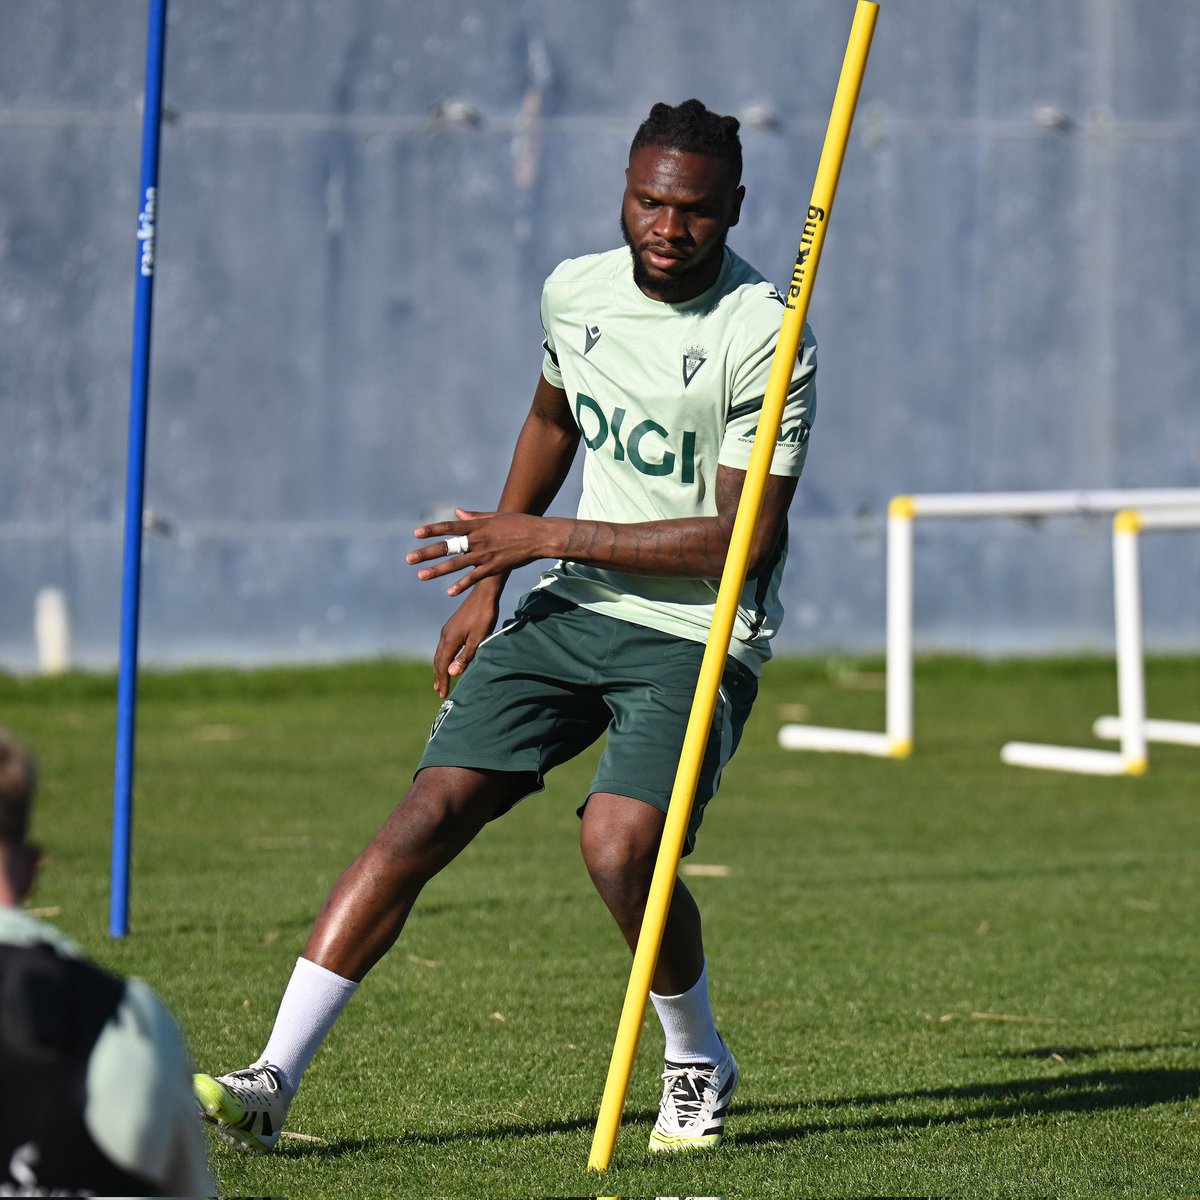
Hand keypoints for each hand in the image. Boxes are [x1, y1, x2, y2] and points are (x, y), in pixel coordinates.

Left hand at [406, 508, 558, 596]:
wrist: (538, 536)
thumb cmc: (518, 523)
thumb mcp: (495, 516)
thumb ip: (474, 516)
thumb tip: (457, 512)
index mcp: (477, 526)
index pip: (449, 527)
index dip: (432, 530)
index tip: (416, 533)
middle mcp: (478, 540)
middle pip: (447, 547)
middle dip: (426, 553)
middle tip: (408, 558)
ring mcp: (485, 555)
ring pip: (456, 564)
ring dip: (437, 570)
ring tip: (420, 575)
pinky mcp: (494, 567)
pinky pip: (474, 578)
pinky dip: (461, 585)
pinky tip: (449, 592)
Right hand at [430, 584, 501, 696]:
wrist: (483, 594)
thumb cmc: (484, 617)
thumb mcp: (478, 639)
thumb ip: (465, 657)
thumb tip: (452, 673)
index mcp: (450, 640)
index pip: (443, 666)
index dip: (443, 681)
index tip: (442, 694)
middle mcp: (445, 636)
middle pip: (438, 660)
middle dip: (439, 676)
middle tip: (439, 691)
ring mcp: (447, 630)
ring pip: (440, 653)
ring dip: (439, 667)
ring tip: (440, 679)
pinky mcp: (452, 626)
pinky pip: (443, 646)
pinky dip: (443, 657)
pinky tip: (447, 659)